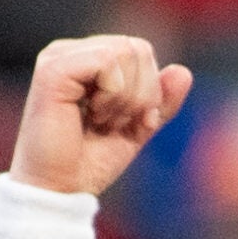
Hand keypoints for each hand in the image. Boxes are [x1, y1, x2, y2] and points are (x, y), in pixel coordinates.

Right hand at [9, 34, 193, 199]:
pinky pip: (108, 62)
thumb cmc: (90, 163)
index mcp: (88, 61)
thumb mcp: (137, 130)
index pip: (141, 51)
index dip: (150, 91)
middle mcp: (72, 52)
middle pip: (138, 48)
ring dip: (125, 98)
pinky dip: (113, 95)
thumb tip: (184, 71)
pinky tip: (91, 115)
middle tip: (111, 123)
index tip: (127, 122)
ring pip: (126, 51)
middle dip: (141, 94)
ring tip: (100, 121)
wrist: (60, 189)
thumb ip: (160, 102)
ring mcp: (60, 56)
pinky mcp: (53, 68)